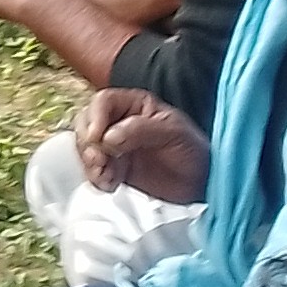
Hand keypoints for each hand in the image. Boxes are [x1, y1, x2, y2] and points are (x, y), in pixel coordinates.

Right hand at [75, 87, 208, 203]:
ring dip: (91, 163)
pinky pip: (91, 169)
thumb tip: (109, 136)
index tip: (98, 138)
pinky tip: (112, 184)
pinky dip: (96, 178)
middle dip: (89, 144)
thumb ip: (140, 130)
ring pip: (85, 147)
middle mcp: (120, 121)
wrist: (201, 185)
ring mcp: (114, 145)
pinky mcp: (113, 167)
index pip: (103, 101)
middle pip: (86, 122)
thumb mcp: (173, 134)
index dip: (96, 117)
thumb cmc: (194, 152)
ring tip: (109, 176)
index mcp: (136, 105)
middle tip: (101, 160)